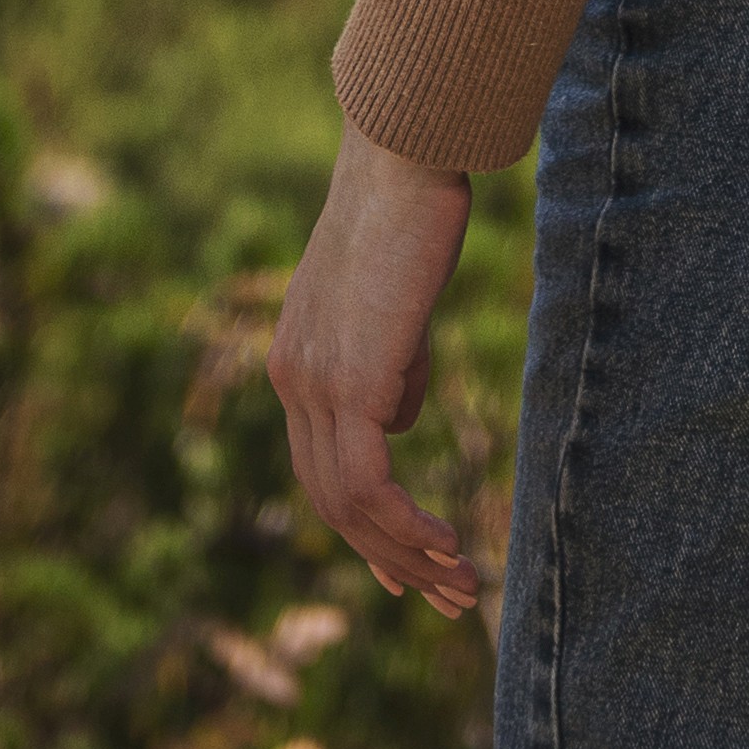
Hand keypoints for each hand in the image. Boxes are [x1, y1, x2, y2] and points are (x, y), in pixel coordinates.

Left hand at [269, 117, 481, 613]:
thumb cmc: (411, 211)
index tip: (407, 568)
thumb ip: (391, 363)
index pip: (321, 468)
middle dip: (391, 557)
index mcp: (294, 360)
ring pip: (348, 505)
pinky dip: (405, 530)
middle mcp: (290, 380)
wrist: (402, 154)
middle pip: (331, 500)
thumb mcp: (394, 303)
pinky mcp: (346, 383)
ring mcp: (312, 384)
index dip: (365, 526)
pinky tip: (445, 548)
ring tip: (458, 585)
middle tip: (447, 594)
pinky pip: (367, 486)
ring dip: (406, 556)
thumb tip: (398, 419)